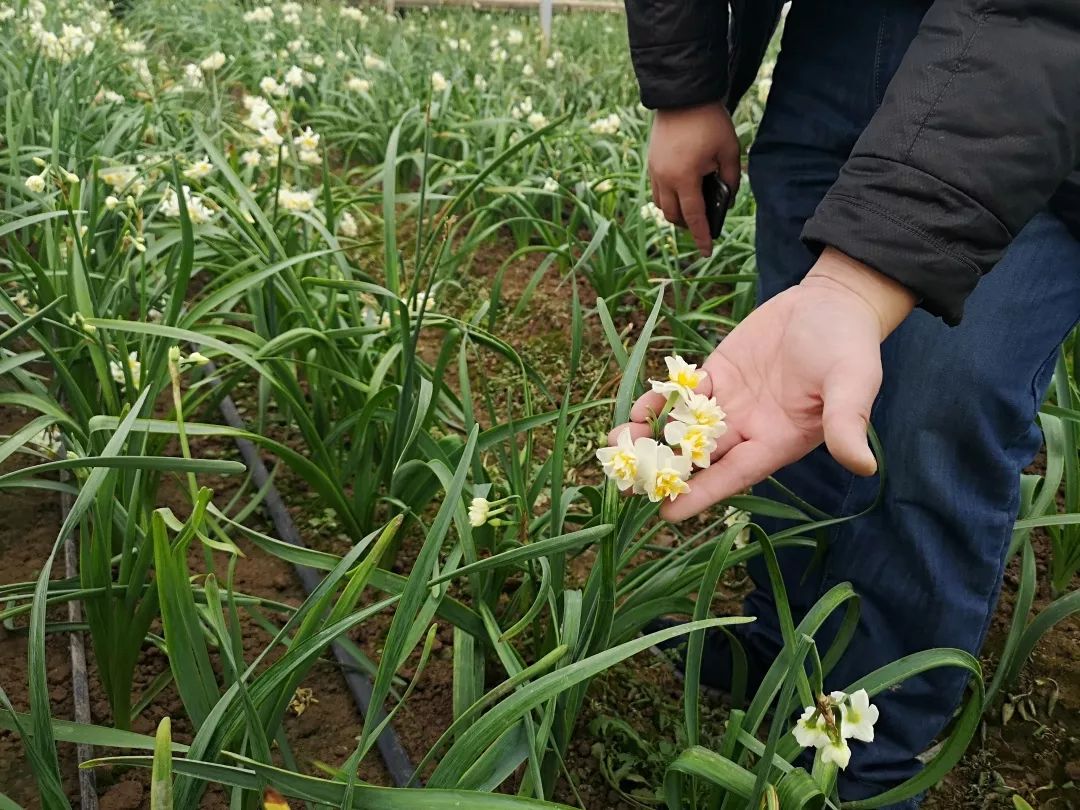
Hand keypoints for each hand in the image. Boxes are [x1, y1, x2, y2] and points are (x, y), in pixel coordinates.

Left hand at [611, 249, 917, 521]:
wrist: (835, 303)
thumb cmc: (850, 346)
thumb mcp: (853, 383)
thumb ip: (848, 423)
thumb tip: (863, 466)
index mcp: (779, 441)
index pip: (735, 475)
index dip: (703, 495)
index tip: (668, 514)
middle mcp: (750, 428)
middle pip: (701, 458)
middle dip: (664, 471)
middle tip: (624, 485)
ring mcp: (731, 402)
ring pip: (684, 428)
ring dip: (652, 437)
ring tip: (616, 445)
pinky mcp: (718, 373)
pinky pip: (683, 394)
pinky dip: (659, 402)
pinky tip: (635, 410)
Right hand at [648, 102, 740, 255]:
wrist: (682, 95)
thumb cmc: (709, 121)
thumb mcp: (729, 149)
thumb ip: (731, 178)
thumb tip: (727, 197)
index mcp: (686, 178)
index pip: (695, 216)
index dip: (702, 236)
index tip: (706, 251)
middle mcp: (665, 179)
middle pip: (673, 216)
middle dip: (688, 225)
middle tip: (704, 224)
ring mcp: (655, 171)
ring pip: (662, 205)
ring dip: (675, 212)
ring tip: (692, 207)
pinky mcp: (651, 162)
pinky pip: (657, 190)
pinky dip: (668, 197)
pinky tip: (682, 190)